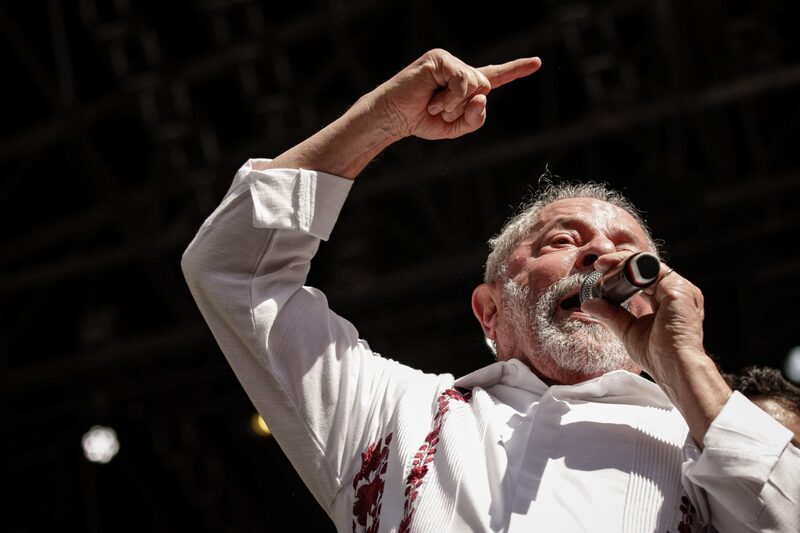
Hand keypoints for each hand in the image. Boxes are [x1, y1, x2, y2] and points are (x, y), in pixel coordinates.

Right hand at [369, 49, 540, 140]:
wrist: (394, 118)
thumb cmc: (420, 120)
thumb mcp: (455, 128)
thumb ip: (476, 118)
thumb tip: (483, 96)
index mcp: (464, 85)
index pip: (494, 77)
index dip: (516, 69)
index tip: (536, 63)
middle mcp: (460, 70)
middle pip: (486, 87)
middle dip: (466, 107)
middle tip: (441, 110)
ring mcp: (449, 62)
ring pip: (476, 84)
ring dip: (456, 104)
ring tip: (435, 105)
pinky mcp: (439, 59)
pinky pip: (462, 81)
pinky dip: (451, 98)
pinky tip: (433, 100)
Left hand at [580, 253, 706, 388]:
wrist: (674, 369)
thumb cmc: (658, 356)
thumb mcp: (627, 330)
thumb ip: (611, 314)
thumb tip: (589, 304)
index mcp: (667, 300)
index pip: (643, 278)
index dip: (622, 272)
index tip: (601, 271)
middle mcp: (676, 292)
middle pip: (645, 268)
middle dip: (620, 263)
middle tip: (599, 264)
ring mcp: (681, 290)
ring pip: (648, 265)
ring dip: (623, 262)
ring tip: (604, 265)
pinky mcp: (680, 291)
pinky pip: (654, 270)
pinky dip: (633, 268)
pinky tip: (617, 272)